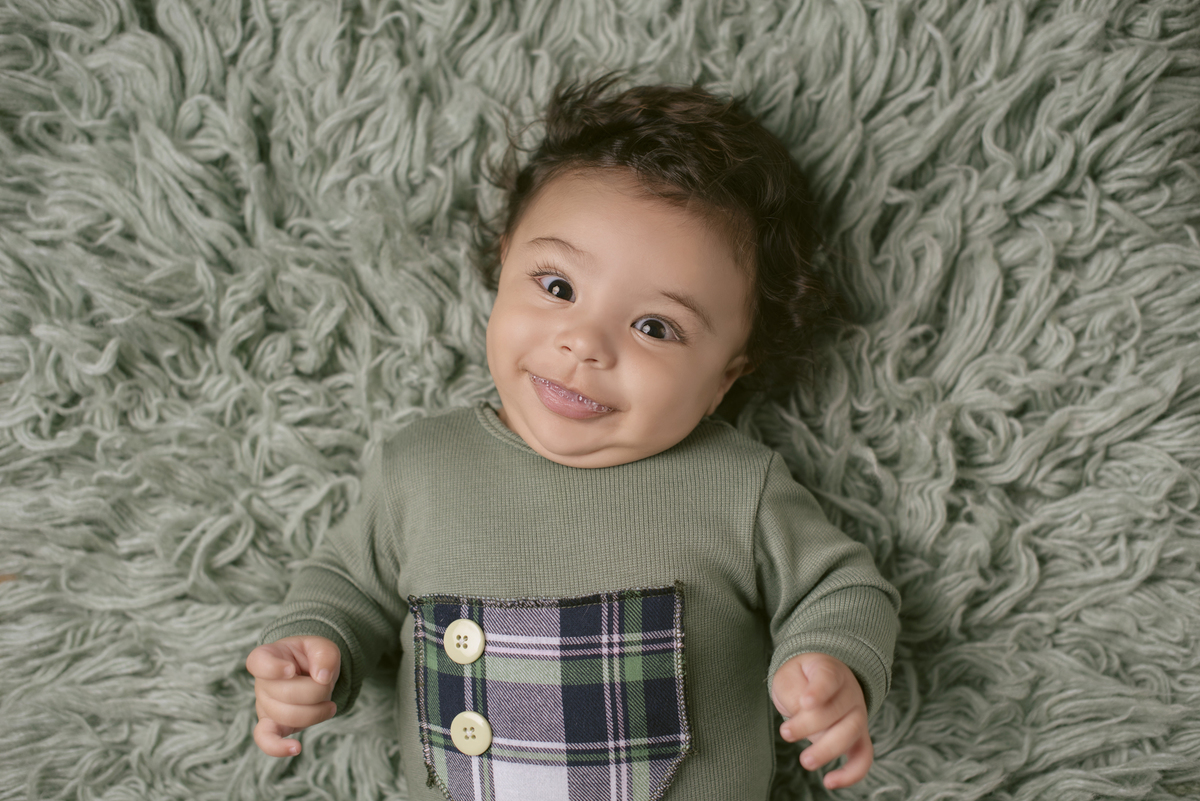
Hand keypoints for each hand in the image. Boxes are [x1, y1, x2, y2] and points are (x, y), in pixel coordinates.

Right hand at [246, 635, 340, 756]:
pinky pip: (267, 741)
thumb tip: (322, 677)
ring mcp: (265, 706)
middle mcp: (261, 682)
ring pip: (288, 716)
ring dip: (317, 711)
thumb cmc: (312, 658)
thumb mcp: (323, 646)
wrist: (313, 674)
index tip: (291, 670)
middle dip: (317, 690)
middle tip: (326, 684)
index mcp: (268, 656)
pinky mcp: (273, 726)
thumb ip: (324, 655)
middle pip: (286, 693)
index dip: (273, 668)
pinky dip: (279, 747)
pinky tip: (295, 748)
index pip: (258, 662)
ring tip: (328, 703)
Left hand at [771, 653, 872, 789]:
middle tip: (785, 732)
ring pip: (850, 734)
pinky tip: (830, 782)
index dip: (819, 691)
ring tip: (805, 761)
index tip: (805, 702)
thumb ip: (793, 691)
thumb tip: (801, 714)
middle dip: (810, 725)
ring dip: (827, 750)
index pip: (829, 678)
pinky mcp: (859, 738)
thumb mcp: (788, 676)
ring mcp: (858, 715)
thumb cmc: (801, 679)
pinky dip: (851, 774)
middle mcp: (850, 693)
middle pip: (837, 710)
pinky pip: (863, 757)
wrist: (818, 682)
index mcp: (831, 671)